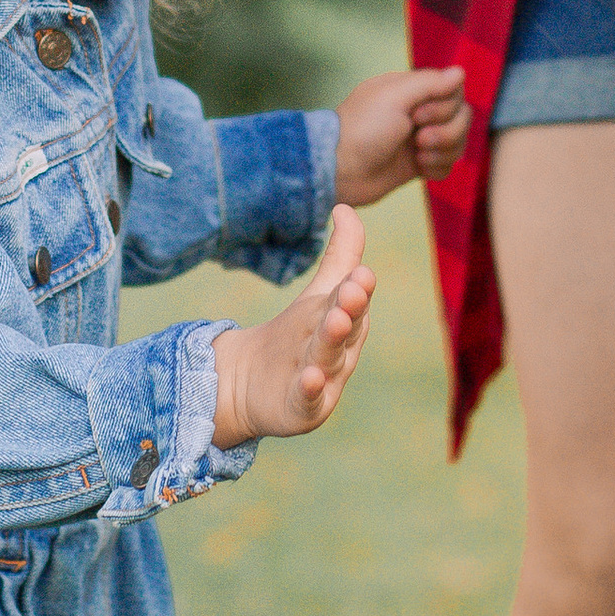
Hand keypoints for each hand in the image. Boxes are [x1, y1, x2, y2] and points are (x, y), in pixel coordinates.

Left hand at [211, 207, 373, 446]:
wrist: (253, 383)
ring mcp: (323, 380)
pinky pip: (308, 399)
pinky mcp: (302, 408)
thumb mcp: (319, 295)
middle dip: (350, 308)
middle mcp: (339, 350)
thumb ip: (339, 256)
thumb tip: (345, 207)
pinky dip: (310, 389)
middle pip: (345, 328)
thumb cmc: (299, 335)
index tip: (361, 271)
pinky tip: (308, 377)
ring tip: (335, 320)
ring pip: (329, 359)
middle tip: (354, 287)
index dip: (357, 286)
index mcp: (345, 320)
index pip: (353, 300)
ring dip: (333, 341)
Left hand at [334, 65, 471, 205]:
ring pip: (459, 141)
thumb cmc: (363, 129)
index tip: (417, 115)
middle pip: (461, 117)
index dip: (445, 105)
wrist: (342, 171)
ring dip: (443, 151)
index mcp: (412, 91)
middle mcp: (419, 111)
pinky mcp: (420, 163)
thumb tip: (460, 72)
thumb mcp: (394, 97)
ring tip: (418, 157)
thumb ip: (430, 83)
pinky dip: (437, 168)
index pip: (454, 90)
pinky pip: (448, 164)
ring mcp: (421, 138)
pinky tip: (419, 169)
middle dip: (446, 131)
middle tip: (416, 138)